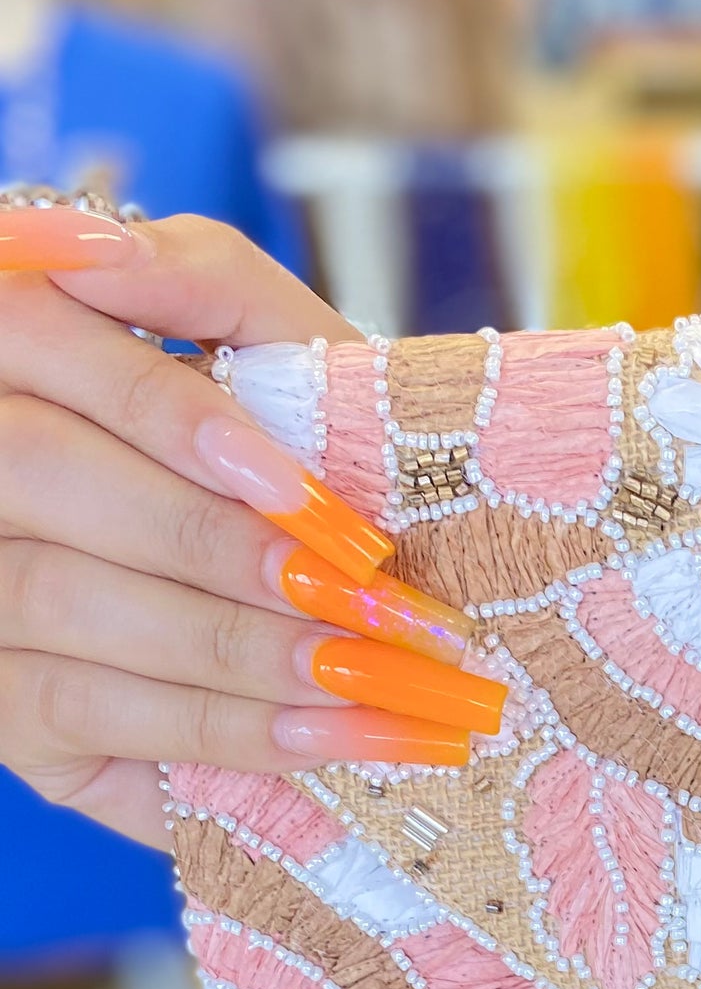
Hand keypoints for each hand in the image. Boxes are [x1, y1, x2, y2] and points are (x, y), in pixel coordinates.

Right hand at [0, 207, 500, 850]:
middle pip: (41, 476)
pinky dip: (222, 730)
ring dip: (237, 650)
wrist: (329, 585)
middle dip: (215, 546)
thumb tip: (106, 248)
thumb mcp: (274, 343)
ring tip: (376, 676)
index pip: (44, 341)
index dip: (169, 414)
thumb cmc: (299, 438)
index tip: (302, 490)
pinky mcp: (2, 709)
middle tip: (363, 600)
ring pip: (62, 603)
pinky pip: (86, 713)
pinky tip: (329, 740)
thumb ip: (204, 277)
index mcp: (16, 347)